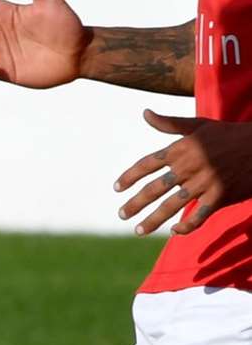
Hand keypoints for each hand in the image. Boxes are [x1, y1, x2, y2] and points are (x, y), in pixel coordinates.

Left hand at [115, 110, 251, 235]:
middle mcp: (188, 167)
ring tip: (139, 230)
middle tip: (121, 215)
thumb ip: (169, 123)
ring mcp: (204, 183)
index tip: (117, 188)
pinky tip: (174, 231)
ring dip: (154, 219)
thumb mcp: (198, 126)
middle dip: (136, 203)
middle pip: (155, 187)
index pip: (147, 164)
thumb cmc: (227, 135)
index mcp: (179, 150)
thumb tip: (145, 113)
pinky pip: (200, 214)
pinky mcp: (221, 196)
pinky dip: (187, 225)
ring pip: (173, 204)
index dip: (130, 176)